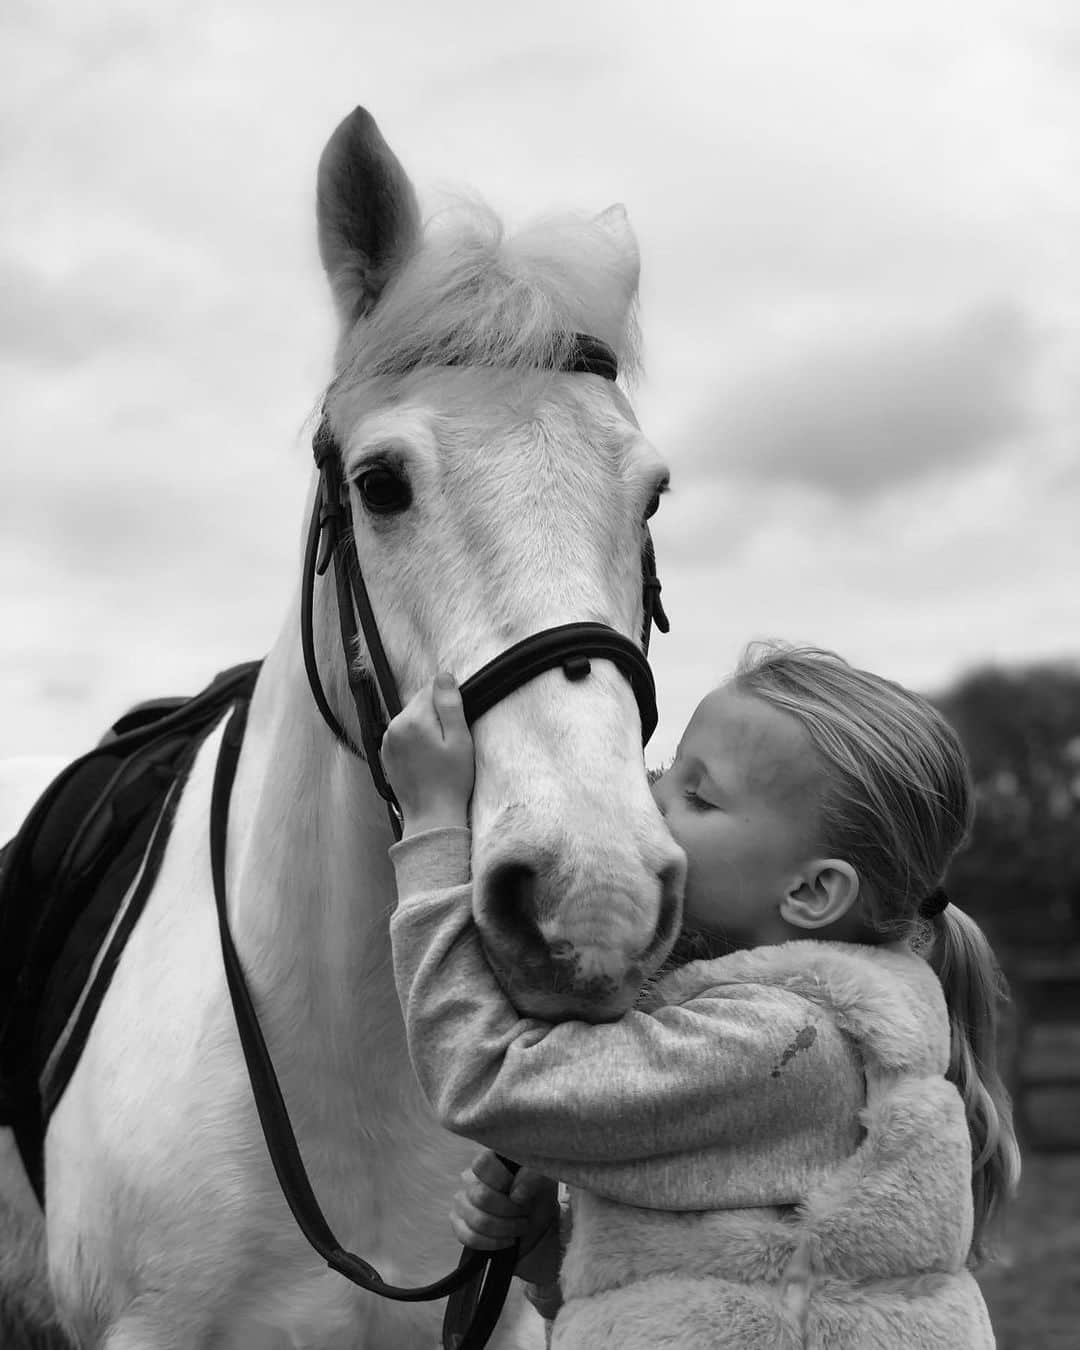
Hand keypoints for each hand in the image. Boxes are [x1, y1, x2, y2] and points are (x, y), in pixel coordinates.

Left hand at [381, 674, 474, 835]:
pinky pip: (404, 735)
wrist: (431, 816)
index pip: (431, 689)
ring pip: (411, 719)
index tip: (456, 724)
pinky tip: (427, 760)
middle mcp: (394, 727)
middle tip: (450, 742)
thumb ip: (450, 704)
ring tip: (439, 753)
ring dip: (426, 728)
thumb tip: (443, 676)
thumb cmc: (450, 781)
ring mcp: (387, 742)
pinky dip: (416, 741)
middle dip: (436, 715)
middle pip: (419, 703)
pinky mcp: (387, 755)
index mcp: (412, 720)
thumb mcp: (460, 740)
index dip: (448, 703)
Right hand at [450, 1151, 561, 1286]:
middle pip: (481, 1196)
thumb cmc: (538, 1199)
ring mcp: (464, 1204)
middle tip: (524, 1212)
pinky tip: (507, 1240)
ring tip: (519, 1226)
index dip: (501, 1180)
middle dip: (508, 1210)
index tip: (519, 1192)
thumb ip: (532, 1178)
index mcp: (491, 1162)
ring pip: (477, 1220)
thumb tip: (515, 1193)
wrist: (537, 1227)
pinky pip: (467, 1237)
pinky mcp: (461, 1226)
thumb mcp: (544, 1183)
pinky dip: (492, 1242)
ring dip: (504, 1228)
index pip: (482, 1164)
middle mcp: (472, 1180)